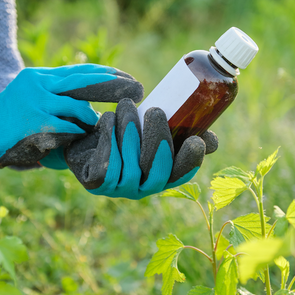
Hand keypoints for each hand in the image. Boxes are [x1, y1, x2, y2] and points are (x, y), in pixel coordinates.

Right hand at [0, 64, 143, 168]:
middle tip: (137, 89)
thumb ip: (59, 100)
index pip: (80, 72)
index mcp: (40, 77)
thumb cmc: (10, 121)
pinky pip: (69, 129)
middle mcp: (40, 85)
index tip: (127, 77)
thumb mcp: (32, 99)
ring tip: (95, 126)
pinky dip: (77, 134)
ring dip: (92, 119)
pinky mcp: (37, 124)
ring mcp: (38, 103)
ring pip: (80, 108)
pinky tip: (77, 138)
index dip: (106, 73)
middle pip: (85, 81)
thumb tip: (93, 109)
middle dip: (114, 85)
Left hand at [64, 99, 217, 199]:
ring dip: (129, 132)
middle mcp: (143, 187)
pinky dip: (108, 139)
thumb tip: (212, 141)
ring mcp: (119, 189)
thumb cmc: (123, 130)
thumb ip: (181, 132)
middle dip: (158, 140)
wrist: (83, 136)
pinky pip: (107, 166)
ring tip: (126, 106)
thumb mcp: (151, 127)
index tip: (196, 140)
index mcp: (161, 175)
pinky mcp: (96, 184)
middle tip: (155, 111)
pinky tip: (107, 118)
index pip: (181, 175)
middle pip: (157, 172)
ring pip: (131, 166)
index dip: (190, 161)